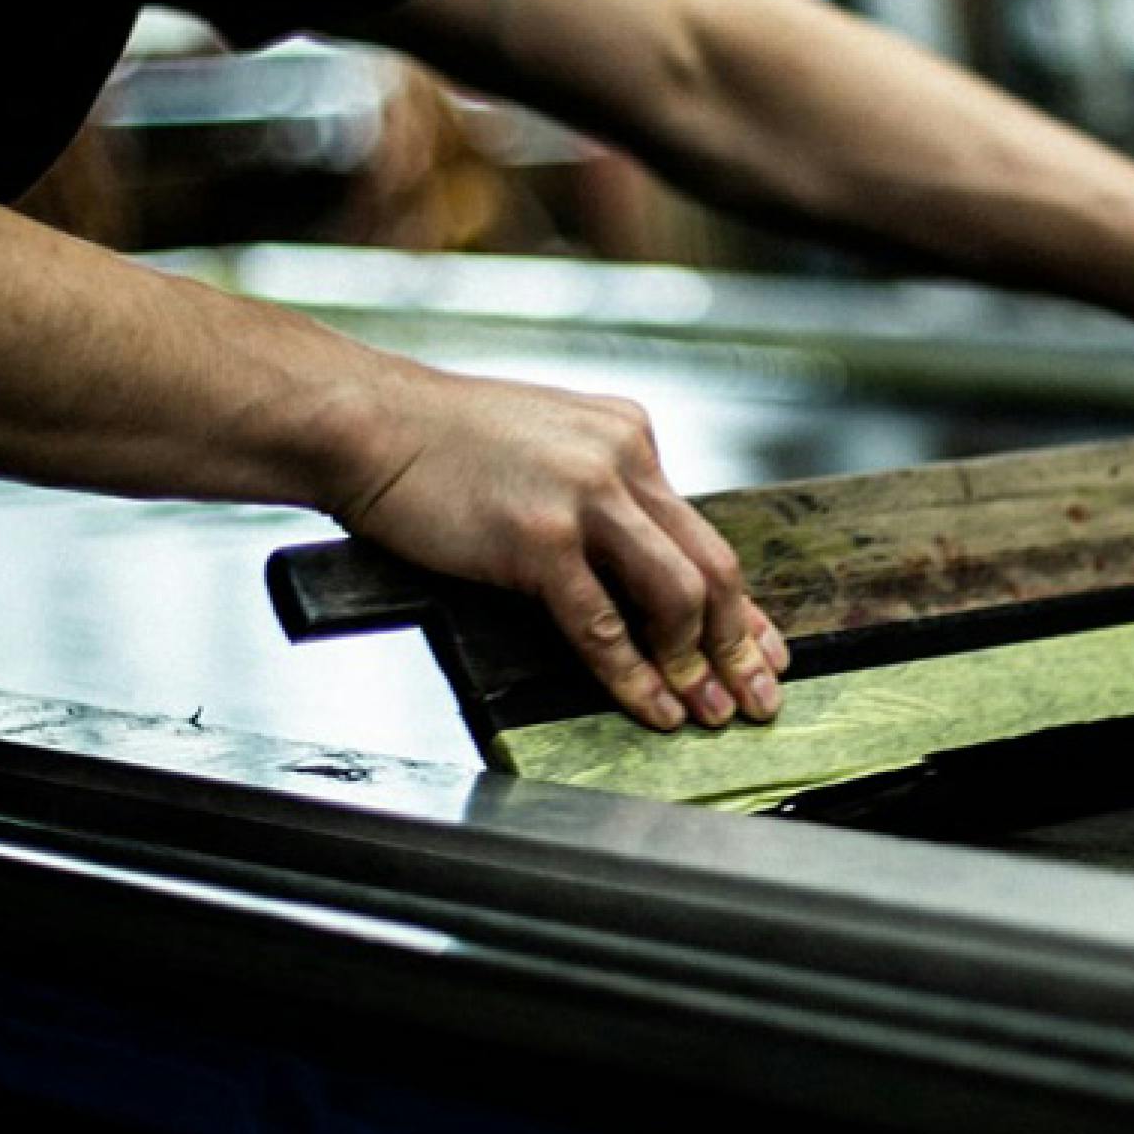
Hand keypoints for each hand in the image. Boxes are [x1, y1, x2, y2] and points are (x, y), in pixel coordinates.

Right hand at [338, 368, 789, 731]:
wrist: (367, 422)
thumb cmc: (442, 443)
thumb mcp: (548, 443)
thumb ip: (599, 489)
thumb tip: (637, 560)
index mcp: (629, 435)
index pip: (703, 532)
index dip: (743, 603)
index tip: (766, 650)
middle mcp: (622, 459)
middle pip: (712, 565)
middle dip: (740, 644)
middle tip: (758, 697)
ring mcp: (583, 497)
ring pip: (676, 594)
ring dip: (698, 664)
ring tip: (709, 711)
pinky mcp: (538, 538)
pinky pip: (603, 624)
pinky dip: (635, 674)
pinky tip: (653, 706)